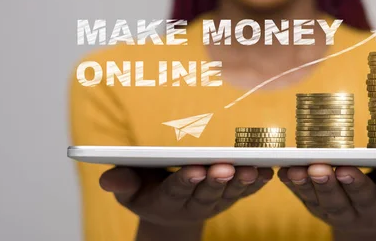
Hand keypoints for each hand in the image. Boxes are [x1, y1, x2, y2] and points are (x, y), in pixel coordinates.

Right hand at [99, 165, 273, 228]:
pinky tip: (268, 171)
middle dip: (215, 180)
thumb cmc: (146, 189)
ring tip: (250, 168)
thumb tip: (108, 179)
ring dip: (241, 181)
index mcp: (165, 200)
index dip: (185, 181)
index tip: (194, 169)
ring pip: (229, 193)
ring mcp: (214, 201)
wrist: (169, 208)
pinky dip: (257, 182)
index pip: (175, 191)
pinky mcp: (230, 197)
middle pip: (206, 192)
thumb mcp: (128, 189)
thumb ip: (120, 183)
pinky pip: (246, 191)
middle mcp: (193, 203)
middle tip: (224, 168)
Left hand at [278, 165, 375, 239]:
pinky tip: (283, 171)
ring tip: (296, 170)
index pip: (366, 197)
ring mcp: (328, 211)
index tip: (346, 170)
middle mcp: (350, 214)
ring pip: (315, 200)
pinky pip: (300, 195)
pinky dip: (291, 184)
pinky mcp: (313, 204)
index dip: (355, 184)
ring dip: (304, 184)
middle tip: (318, 168)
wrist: (372, 218)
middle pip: (336, 201)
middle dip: (326, 184)